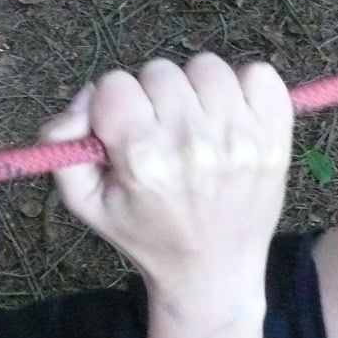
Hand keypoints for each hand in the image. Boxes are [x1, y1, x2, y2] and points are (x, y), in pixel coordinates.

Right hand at [41, 55, 293, 301]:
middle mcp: (194, 144)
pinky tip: (230, 119)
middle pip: (160, 72)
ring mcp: (242, 139)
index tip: (124, 132)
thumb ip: (61, 146)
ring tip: (196, 126)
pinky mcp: (276, 138)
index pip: (115, 85)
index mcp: (144, 159)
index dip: (113, 105)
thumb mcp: (86, 203)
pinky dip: (244, 89)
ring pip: (206, 67)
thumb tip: (82, 100)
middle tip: (161, 134)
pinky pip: (260, 74)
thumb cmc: (147, 233)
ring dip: (196, 91)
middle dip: (154, 99)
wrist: (214, 270)